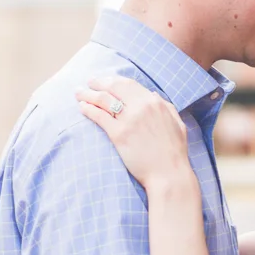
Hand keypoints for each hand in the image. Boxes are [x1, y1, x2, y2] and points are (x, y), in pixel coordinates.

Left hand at [75, 75, 191, 187]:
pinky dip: (89, 109)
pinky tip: (82, 108)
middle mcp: (141, 107)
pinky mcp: (119, 135)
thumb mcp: (176, 123)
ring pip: (103, 99)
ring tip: (79, 93)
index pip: (129, 84)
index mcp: (155, 102)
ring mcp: (129, 120)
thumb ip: (165, 106)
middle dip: (98, 82)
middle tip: (88, 82)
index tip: (104, 80)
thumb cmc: (174, 152)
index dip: (113, 80)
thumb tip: (152, 93)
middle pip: (114, 87)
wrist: (169, 173)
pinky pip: (100, 116)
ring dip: (88, 94)